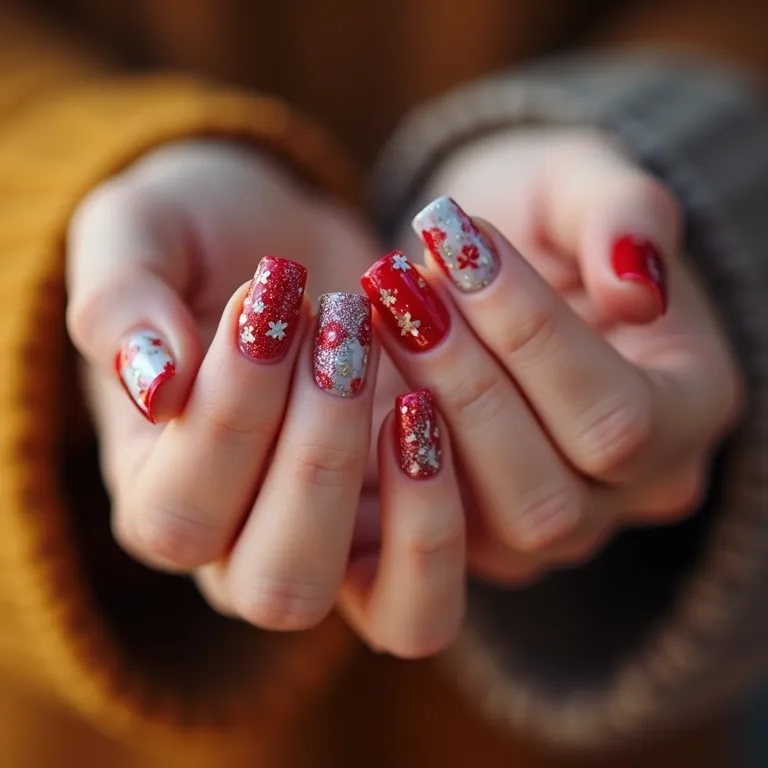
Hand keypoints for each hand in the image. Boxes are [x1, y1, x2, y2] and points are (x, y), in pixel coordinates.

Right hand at [66, 140, 402, 625]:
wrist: (287, 245)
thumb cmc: (202, 240)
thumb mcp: (141, 233)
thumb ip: (118, 301)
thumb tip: (155, 386)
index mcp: (159, 495)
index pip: (179, 516)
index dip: (228, 412)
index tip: (265, 293)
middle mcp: (246, 550)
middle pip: (279, 584)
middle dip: (317, 453)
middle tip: (341, 327)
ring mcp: (340, 552)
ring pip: (382, 616)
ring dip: (400, 493)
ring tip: (400, 377)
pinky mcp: (405, 533)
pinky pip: (433, 592)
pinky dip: (443, 520)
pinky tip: (429, 409)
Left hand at [356, 129, 740, 590]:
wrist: (489, 267)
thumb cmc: (544, 223)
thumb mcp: (584, 187)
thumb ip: (623, 213)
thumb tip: (634, 285)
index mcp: (686, 414)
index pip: (621, 419)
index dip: (532, 335)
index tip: (458, 240)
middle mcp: (620, 495)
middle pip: (547, 498)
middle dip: (462, 382)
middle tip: (397, 281)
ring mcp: (543, 532)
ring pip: (484, 529)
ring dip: (418, 414)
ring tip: (374, 313)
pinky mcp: (468, 537)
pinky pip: (418, 539)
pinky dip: (376, 461)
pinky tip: (344, 376)